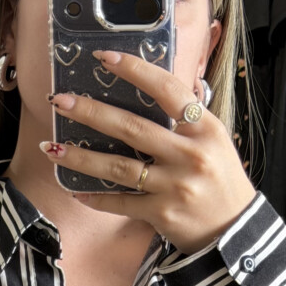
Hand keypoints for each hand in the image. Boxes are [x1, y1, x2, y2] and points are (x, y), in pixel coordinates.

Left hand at [41, 48, 255, 253]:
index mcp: (204, 128)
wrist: (234, 228)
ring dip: (81, 156)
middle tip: (60, 101)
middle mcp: (189, 155)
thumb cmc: (220, 180)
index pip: (166, 90)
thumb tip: (150, 88)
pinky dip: (96, 197)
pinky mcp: (161, 214)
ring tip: (51, 147)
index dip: (135, 71)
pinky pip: (120, 203)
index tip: (104, 57)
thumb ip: (185, 119)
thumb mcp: (213, 140)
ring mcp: (174, 186)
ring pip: (119, 167)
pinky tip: (74, 189)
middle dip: (91, 112)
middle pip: (132, 128)